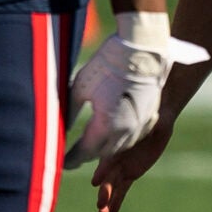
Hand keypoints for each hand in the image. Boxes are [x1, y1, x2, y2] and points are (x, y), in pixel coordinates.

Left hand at [63, 12, 208, 168]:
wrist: (141, 49)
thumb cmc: (107, 65)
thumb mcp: (80, 88)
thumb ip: (70, 112)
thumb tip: (62, 127)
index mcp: (105, 126)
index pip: (84, 152)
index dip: (71, 159)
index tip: (61, 162)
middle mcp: (125, 131)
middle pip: (102, 152)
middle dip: (87, 155)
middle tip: (73, 155)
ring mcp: (141, 124)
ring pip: (120, 147)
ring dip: (105, 148)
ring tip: (93, 146)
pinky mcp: (150, 115)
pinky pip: (134, 136)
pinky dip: (122, 139)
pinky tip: (115, 134)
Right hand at [93, 110, 177, 211]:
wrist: (156, 122)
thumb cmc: (151, 118)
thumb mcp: (151, 121)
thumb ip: (148, 124)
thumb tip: (155, 118)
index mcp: (116, 144)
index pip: (107, 160)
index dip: (102, 171)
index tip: (96, 182)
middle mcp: (115, 157)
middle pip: (108, 176)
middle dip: (105, 190)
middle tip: (100, 204)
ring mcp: (121, 167)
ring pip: (112, 186)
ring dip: (107, 200)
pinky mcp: (131, 173)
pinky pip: (122, 189)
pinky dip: (117, 200)